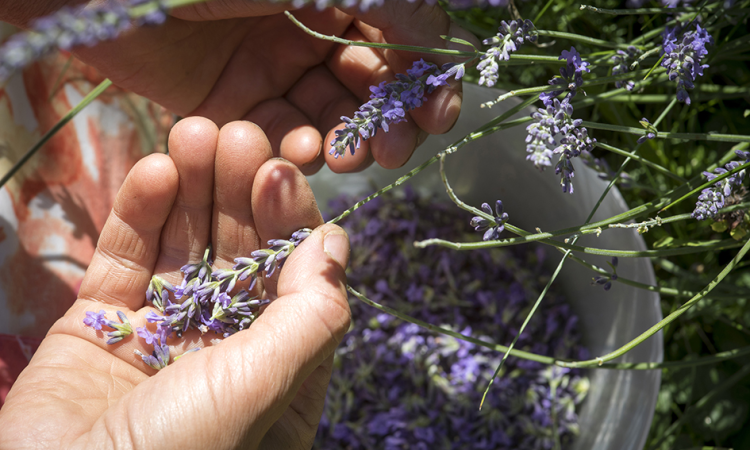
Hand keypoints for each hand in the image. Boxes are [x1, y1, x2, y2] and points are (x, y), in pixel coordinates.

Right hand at [0, 118, 351, 448]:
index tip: (282, 171)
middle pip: (239, 255)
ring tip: (197, 131)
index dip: (290, 222)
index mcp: (275, 372)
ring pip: (183, 247)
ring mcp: (160, 334)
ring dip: (192, 187)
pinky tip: (157, 167)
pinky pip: (126, 260)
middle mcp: (223, 349)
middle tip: (240, 133)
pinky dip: (140, 212)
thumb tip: (335, 242)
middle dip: (240, 193)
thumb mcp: (264, 385)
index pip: (294, 281)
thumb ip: (310, 315)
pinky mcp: (100, 326)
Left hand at [5, 0, 476, 173]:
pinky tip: (303, 156)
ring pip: (326, 119)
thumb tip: (442, 35)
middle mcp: (308, 32)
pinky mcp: (233, 107)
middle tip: (395, 148)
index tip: (437, 113)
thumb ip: (379, 1)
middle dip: (387, 121)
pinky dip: (294, 150)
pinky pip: (277, 136)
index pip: (397, 42)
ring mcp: (270, 71)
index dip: (422, 80)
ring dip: (345, 142)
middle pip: (366, 90)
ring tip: (348, 157)